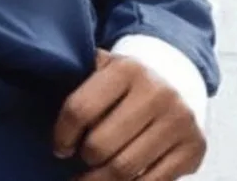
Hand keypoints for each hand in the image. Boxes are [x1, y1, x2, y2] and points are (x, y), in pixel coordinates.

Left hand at [53, 50, 206, 179]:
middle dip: (84, 159)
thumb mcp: (103, 67)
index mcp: (126, 69)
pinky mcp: (193, 148)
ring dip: (100, 180)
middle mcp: (156, 92)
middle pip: (102, 145)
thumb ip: (78, 81)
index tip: (59, 147)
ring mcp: (178, 122)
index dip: (62, 134)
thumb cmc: (126, 80)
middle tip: (77, 163)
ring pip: (126, 169)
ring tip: (88, 179)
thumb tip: (42, 101)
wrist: (177, 79)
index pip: (80, 108)